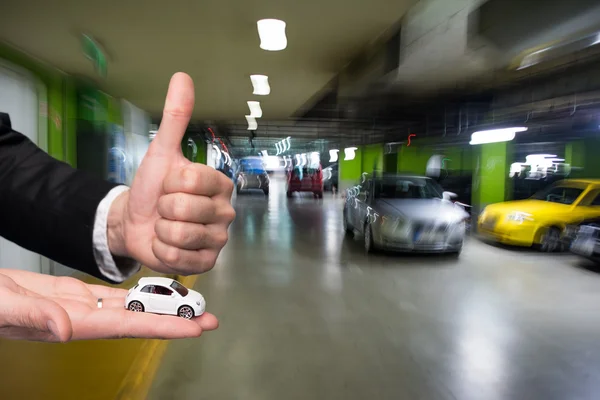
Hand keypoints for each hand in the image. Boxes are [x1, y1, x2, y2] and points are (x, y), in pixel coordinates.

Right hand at [0, 269, 217, 341]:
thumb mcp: (4, 305)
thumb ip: (34, 315)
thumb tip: (64, 329)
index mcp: (72, 324)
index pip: (127, 326)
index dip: (162, 326)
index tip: (193, 328)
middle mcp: (83, 320)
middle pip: (139, 320)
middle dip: (175, 321)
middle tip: (209, 319)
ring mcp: (79, 308)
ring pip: (130, 308)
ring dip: (161, 307)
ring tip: (191, 306)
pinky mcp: (73, 295)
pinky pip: (112, 297)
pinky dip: (135, 294)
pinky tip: (152, 293)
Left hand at [108, 73, 234, 274]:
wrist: (134, 221)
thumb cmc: (152, 187)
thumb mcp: (161, 151)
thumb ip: (175, 117)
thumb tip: (182, 77)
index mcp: (219, 184)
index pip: (189, 180)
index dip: (168, 183)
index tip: (167, 185)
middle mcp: (225, 212)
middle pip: (183, 209)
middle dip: (162, 208)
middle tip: (164, 208)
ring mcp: (218, 239)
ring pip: (179, 234)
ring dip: (161, 230)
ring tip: (165, 226)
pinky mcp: (208, 262)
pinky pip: (179, 257)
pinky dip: (163, 251)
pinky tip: (167, 244)